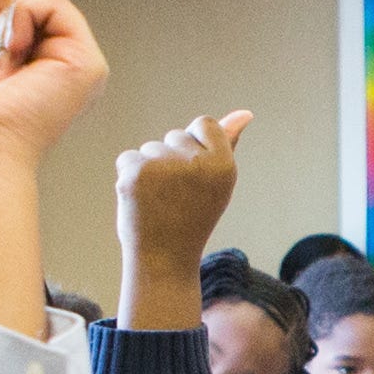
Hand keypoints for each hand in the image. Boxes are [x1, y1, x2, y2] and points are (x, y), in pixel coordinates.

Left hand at [111, 107, 248, 325]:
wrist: (164, 260)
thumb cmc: (192, 219)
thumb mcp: (217, 182)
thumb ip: (228, 144)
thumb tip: (245, 113)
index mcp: (224, 164)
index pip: (204, 124)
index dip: (194, 148)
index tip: (193, 178)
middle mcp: (198, 162)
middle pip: (175, 135)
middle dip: (171, 161)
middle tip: (177, 197)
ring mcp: (165, 165)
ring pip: (150, 147)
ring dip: (149, 170)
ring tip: (158, 202)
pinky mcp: (136, 171)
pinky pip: (128, 158)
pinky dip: (129, 177)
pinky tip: (139, 201)